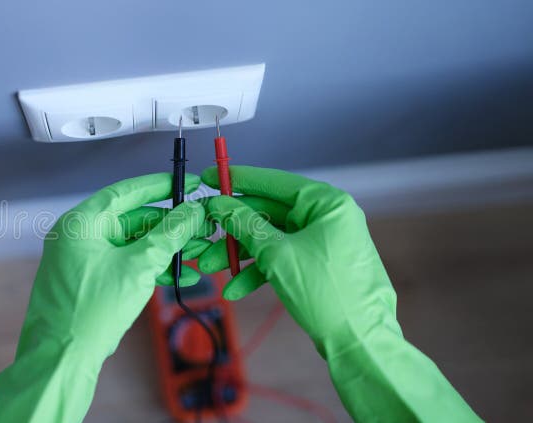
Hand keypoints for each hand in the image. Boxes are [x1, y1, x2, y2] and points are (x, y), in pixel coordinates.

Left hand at [19, 172, 211, 360]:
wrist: (62, 359)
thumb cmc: (90, 312)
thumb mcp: (139, 267)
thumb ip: (169, 235)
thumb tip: (193, 210)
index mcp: (80, 224)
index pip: (124, 192)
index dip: (158, 187)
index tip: (185, 184)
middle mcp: (77, 236)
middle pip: (130, 219)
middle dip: (168, 226)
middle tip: (200, 227)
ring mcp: (81, 260)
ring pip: (130, 244)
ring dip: (163, 249)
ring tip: (197, 253)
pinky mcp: (88, 281)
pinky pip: (122, 264)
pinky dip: (148, 267)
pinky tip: (178, 276)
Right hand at [198, 166, 399, 356]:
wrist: (359, 341)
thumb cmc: (327, 293)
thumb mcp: (277, 255)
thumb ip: (245, 225)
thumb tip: (219, 204)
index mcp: (326, 203)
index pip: (274, 183)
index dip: (238, 180)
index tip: (209, 177)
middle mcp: (327, 218)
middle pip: (268, 214)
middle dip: (233, 230)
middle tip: (203, 234)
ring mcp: (323, 242)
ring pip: (271, 239)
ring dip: (240, 255)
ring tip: (210, 267)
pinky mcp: (317, 266)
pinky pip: (282, 260)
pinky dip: (258, 272)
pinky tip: (235, 289)